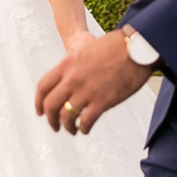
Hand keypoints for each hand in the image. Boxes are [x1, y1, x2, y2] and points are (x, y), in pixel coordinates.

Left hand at [35, 29, 153, 134]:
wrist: (137, 47)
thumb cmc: (115, 47)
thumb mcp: (86, 51)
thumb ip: (73, 66)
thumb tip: (68, 81)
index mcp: (66, 64)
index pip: (43, 87)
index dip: (38, 102)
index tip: (40, 111)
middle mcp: (73, 78)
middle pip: (51, 105)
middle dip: (51, 119)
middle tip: (55, 126)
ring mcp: (87, 90)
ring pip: (66, 116)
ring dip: (67, 127)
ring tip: (72, 130)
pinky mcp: (103, 101)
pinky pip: (86, 121)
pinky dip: (83, 128)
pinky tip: (85, 129)